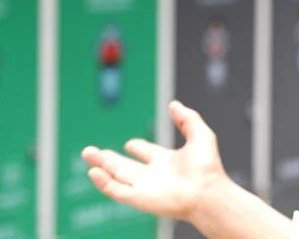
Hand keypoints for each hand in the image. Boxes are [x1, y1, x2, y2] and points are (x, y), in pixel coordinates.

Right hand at [81, 100, 227, 222]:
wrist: (207, 193)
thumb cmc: (208, 168)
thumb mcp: (200, 135)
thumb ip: (187, 119)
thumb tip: (174, 104)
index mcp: (168, 161)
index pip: (148, 153)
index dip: (139, 148)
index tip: (130, 144)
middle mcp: (154, 174)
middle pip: (125, 165)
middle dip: (108, 158)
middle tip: (92, 151)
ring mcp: (145, 187)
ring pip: (116, 176)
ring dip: (100, 165)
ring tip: (87, 154)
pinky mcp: (138, 198)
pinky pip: (116, 190)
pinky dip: (103, 182)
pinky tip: (93, 171)